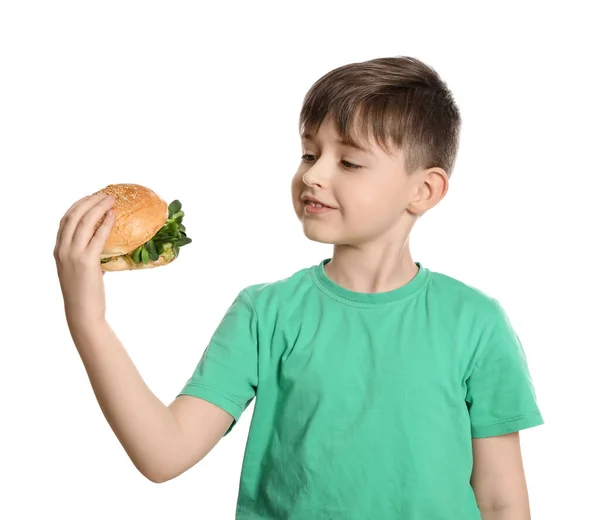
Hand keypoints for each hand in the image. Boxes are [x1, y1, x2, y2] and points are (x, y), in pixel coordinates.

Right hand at [54, 192, 115, 330]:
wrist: (82, 312)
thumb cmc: (85, 293)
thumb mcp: (79, 269)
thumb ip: (86, 254)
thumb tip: (103, 242)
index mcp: (58, 250)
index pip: (65, 220)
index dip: (79, 205)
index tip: (91, 197)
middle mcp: (62, 249)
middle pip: (73, 216)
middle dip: (89, 201)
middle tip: (104, 194)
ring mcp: (73, 255)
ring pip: (84, 222)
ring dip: (98, 207)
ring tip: (111, 199)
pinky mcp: (86, 261)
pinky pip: (97, 236)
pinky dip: (105, 223)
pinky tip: (113, 216)